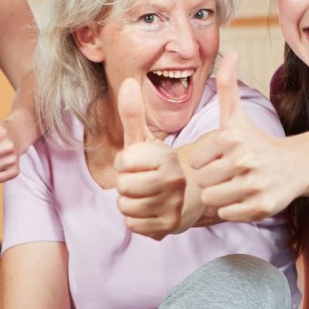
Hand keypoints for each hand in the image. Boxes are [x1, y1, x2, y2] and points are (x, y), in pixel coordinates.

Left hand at [113, 78, 186, 239]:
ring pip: (125, 207)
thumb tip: (128, 82)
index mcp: (167, 157)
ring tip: (146, 195)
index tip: (139, 163)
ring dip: (129, 203)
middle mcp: (175, 181)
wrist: (185, 195)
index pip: (124, 162)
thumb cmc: (157, 165)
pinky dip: (136, 220)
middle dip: (125, 185)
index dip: (125, 163)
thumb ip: (133, 113)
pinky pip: (132, 225)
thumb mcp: (145, 139)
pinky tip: (149, 211)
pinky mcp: (169, 226)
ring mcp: (174, 204)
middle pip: (123, 187)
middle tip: (142, 181)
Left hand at [187, 53, 308, 221]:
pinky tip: (244, 197)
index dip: (205, 161)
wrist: (296, 166)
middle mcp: (244, 161)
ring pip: (212, 200)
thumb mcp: (238, 115)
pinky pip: (227, 214)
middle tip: (228, 174)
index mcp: (232, 138)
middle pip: (203, 181)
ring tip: (234, 185)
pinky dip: (233, 209)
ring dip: (220, 196)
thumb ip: (226, 86)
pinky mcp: (262, 207)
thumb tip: (229, 52)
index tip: (220, 157)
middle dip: (211, 179)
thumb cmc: (258, 141)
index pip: (195, 160)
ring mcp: (254, 185)